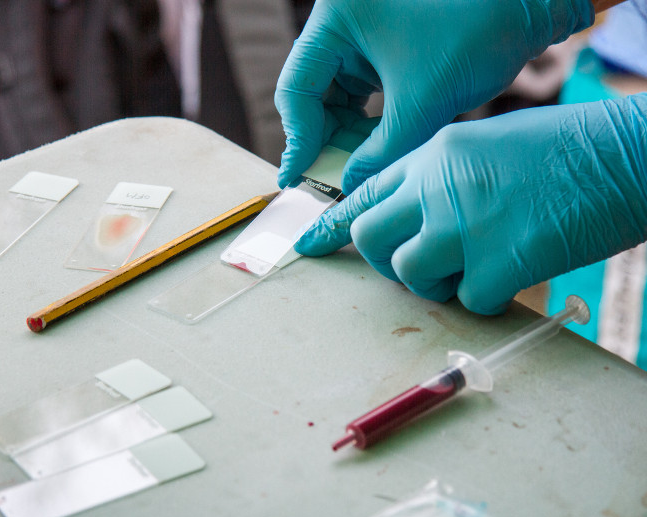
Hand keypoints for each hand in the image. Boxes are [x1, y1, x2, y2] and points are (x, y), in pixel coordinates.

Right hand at [274, 0, 593, 192]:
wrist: (529, 4)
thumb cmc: (479, 33)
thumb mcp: (422, 103)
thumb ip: (379, 152)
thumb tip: (347, 188)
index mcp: (338, 17)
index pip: (297, 88)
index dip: (299, 139)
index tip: (298, 178)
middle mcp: (341, 20)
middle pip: (311, 93)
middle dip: (324, 139)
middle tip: (331, 180)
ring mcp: (360, 29)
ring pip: (334, 95)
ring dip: (345, 133)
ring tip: (360, 166)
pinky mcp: (380, 42)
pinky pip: (358, 89)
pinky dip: (364, 120)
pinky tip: (375, 145)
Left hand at [295, 95, 646, 313]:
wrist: (626, 155)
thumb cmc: (564, 151)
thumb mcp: (485, 147)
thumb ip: (440, 181)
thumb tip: (413, 221)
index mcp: (434, 157)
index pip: (363, 193)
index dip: (331, 225)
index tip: (307, 246)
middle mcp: (438, 188)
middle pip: (370, 238)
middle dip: (386, 261)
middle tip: (420, 266)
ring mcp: (465, 225)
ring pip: (409, 275)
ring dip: (435, 284)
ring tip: (472, 268)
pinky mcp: (500, 263)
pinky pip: (468, 302)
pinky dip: (487, 298)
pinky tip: (513, 272)